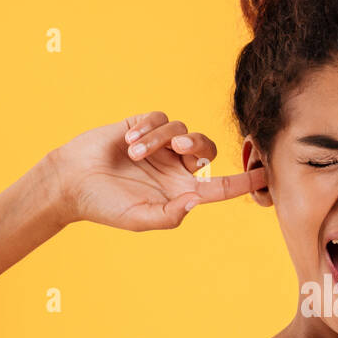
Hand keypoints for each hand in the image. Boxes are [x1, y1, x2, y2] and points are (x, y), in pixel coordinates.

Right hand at [44, 111, 267, 230]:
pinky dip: (148, 128)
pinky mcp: (143, 127)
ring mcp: (160, 146)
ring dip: (161, 140)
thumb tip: (196, 201)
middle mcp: (175, 168)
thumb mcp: (139, 219)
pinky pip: (161, 118)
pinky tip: (129, 142)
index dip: (245, 180)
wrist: (70, 182)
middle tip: (179, 149)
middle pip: (207, 149)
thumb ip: (169, 215)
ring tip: (135, 154)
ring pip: (182, 130)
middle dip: (198, 146)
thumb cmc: (105, 206)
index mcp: (181, 192)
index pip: (221, 186)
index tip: (266, 174)